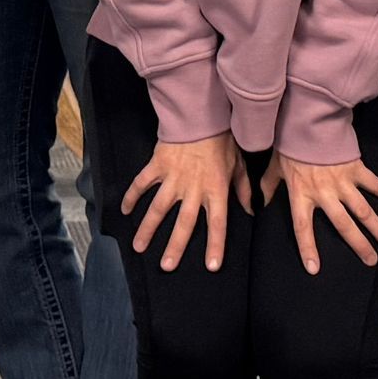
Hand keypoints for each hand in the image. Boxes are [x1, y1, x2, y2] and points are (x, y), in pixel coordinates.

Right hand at [122, 134, 251, 272]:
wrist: (201, 112)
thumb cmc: (222, 139)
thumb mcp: (238, 163)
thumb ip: (243, 189)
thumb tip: (252, 210)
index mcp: (215, 188)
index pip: (217, 222)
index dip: (215, 244)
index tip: (211, 266)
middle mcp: (193, 187)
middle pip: (184, 223)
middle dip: (175, 247)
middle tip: (166, 266)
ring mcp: (173, 177)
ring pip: (158, 208)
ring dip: (148, 229)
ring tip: (138, 247)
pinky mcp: (158, 165)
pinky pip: (142, 183)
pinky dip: (132, 196)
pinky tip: (125, 210)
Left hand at [261, 152, 377, 274]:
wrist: (308, 119)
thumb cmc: (290, 145)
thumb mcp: (275, 167)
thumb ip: (268, 187)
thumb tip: (256, 205)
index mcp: (302, 195)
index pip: (303, 228)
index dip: (308, 249)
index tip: (314, 269)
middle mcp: (324, 193)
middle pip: (344, 225)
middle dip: (360, 245)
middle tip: (372, 261)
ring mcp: (343, 181)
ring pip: (364, 211)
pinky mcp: (356, 168)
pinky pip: (374, 184)